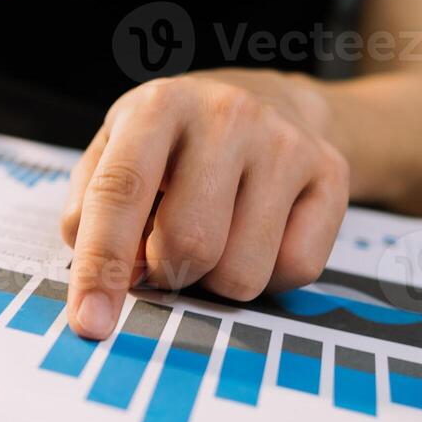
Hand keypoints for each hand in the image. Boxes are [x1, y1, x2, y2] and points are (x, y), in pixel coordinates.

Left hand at [60, 70, 350, 338]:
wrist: (270, 99)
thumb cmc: (175, 142)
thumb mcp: (116, 150)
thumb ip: (93, 210)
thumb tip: (103, 276)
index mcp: (158, 107)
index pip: (121, 192)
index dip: (101, 264)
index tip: (90, 322)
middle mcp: (225, 115)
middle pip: (189, 243)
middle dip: (167, 274)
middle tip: (165, 256)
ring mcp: (284, 143)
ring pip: (242, 272)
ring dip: (216, 281)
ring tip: (215, 239)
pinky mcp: (331, 172)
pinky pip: (296, 270)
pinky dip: (268, 277)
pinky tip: (257, 237)